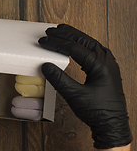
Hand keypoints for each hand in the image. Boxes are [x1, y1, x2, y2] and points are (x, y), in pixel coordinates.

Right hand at [38, 24, 131, 148]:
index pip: (74, 48)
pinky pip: (93, 49)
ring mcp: (108, 64)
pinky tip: (75, 45)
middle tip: (50, 31)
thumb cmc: (98, 112)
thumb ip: (59, 79)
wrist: (112, 125)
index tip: (44, 41)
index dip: (57, 43)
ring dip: (74, 36)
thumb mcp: (75, 96)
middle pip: (84, 40)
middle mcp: (106, 61)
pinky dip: (81, 44)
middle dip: (65, 34)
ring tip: (61, 31)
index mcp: (100, 65)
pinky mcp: (106, 69)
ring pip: (90, 42)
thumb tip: (46, 66)